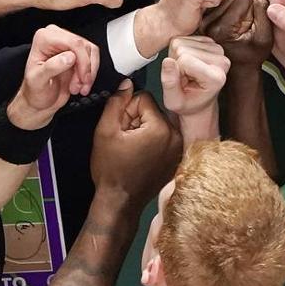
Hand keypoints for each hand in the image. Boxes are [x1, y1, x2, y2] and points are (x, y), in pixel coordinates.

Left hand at [8, 25, 98, 129]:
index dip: (82, 60)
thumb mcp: (37, 81)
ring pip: (91, 52)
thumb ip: (51, 67)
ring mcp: (68, 45)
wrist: (40, 100)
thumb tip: (69, 57)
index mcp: (44, 39)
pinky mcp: (77, 53)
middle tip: (78, 85)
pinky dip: (91, 74)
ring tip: (78, 87)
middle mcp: (56, 37)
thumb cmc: (35, 90)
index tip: (82, 77)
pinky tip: (82, 85)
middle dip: (84, 69)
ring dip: (88, 73)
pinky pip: (93, 58)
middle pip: (83, 47)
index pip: (73, 42)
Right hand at [92, 81, 180, 204]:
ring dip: (143, 130)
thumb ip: (116, 102)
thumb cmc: (110, 168)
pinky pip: (164, 136)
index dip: (127, 110)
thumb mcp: (105, 131)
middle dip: (136, 120)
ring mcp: (179, 148)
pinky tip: (140, 155)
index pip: (144, 98)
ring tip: (132, 149)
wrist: (120, 201)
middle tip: (124, 140)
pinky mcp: (177, 157)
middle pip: (153, 110)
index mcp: (161, 128)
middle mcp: (176, 135)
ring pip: (157, 122)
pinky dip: (152, 141)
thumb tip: (127, 84)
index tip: (121, 128)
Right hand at [160, 36, 230, 116]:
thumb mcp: (174, 102)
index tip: (181, 83)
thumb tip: (167, 61)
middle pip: (182, 50)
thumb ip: (170, 83)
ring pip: (181, 43)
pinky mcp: (211, 42)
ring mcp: (218, 49)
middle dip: (176, 63)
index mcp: (216, 78)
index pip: (184, 60)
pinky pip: (183, 39)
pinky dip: (180, 50)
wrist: (200, 101)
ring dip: (177, 57)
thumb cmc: (187, 103)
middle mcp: (222, 61)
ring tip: (185, 72)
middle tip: (183, 78)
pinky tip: (187, 63)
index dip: (175, 72)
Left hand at [201, 0, 272, 67]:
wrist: (238, 68)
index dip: (255, 6)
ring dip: (238, 3)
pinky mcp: (203, 18)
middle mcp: (208, 24)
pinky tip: (234, 19)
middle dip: (245, 3)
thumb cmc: (251, 55)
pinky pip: (221, 0)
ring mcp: (204, 20)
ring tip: (241, 21)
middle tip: (248, 21)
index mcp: (222, 29)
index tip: (255, 21)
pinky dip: (230, 5)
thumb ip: (264, 14)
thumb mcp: (265, 37)